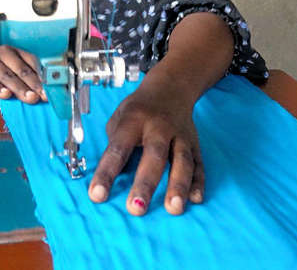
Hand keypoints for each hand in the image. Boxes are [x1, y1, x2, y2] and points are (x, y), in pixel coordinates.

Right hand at [0, 46, 45, 103]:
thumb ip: (13, 68)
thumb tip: (33, 89)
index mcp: (10, 48)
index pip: (30, 61)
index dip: (41, 76)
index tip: (50, 90)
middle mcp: (0, 51)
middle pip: (21, 70)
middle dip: (34, 85)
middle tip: (44, 97)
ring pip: (6, 75)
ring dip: (19, 88)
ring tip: (30, 98)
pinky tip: (4, 95)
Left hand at [87, 79, 203, 215]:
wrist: (171, 88)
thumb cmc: (139, 109)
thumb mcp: (119, 118)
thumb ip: (115, 145)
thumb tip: (111, 177)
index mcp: (134, 120)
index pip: (118, 148)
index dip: (106, 172)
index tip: (97, 195)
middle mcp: (159, 127)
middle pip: (154, 155)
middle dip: (145, 183)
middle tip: (136, 208)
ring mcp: (180, 136)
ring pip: (182, 161)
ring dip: (178, 185)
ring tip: (173, 208)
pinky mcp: (195, 144)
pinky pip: (199, 164)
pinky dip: (199, 182)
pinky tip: (196, 199)